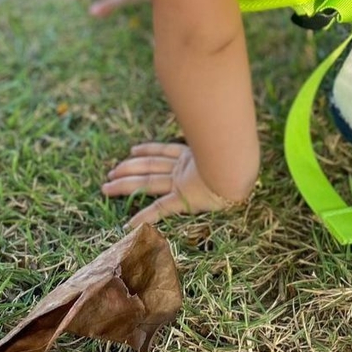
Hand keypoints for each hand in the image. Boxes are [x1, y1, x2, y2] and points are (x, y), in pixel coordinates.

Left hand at [102, 142, 245, 226]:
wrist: (244, 167)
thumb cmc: (239, 156)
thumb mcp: (229, 148)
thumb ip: (224, 139)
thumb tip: (230, 125)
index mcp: (192, 157)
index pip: (164, 152)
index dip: (147, 150)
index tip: (133, 151)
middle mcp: (183, 169)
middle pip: (149, 166)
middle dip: (127, 169)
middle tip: (109, 172)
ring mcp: (182, 182)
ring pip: (147, 181)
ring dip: (125, 185)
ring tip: (106, 187)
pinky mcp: (184, 197)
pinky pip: (160, 209)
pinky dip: (144, 217)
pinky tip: (129, 225)